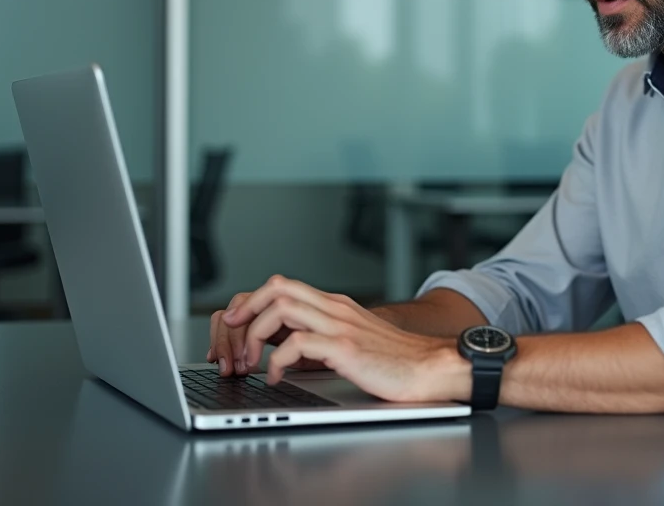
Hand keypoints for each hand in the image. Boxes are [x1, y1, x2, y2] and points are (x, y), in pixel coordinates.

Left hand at [222, 275, 470, 402]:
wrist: (431, 367)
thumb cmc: (395, 361)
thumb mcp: (354, 340)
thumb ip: (325, 336)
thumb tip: (287, 348)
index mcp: (336, 306)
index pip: (283, 286)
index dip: (252, 302)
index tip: (235, 325)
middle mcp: (335, 308)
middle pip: (277, 287)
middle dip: (245, 310)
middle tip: (231, 337)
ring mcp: (340, 325)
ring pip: (282, 308)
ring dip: (254, 336)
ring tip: (250, 362)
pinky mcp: (346, 347)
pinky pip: (297, 343)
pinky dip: (277, 361)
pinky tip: (276, 378)